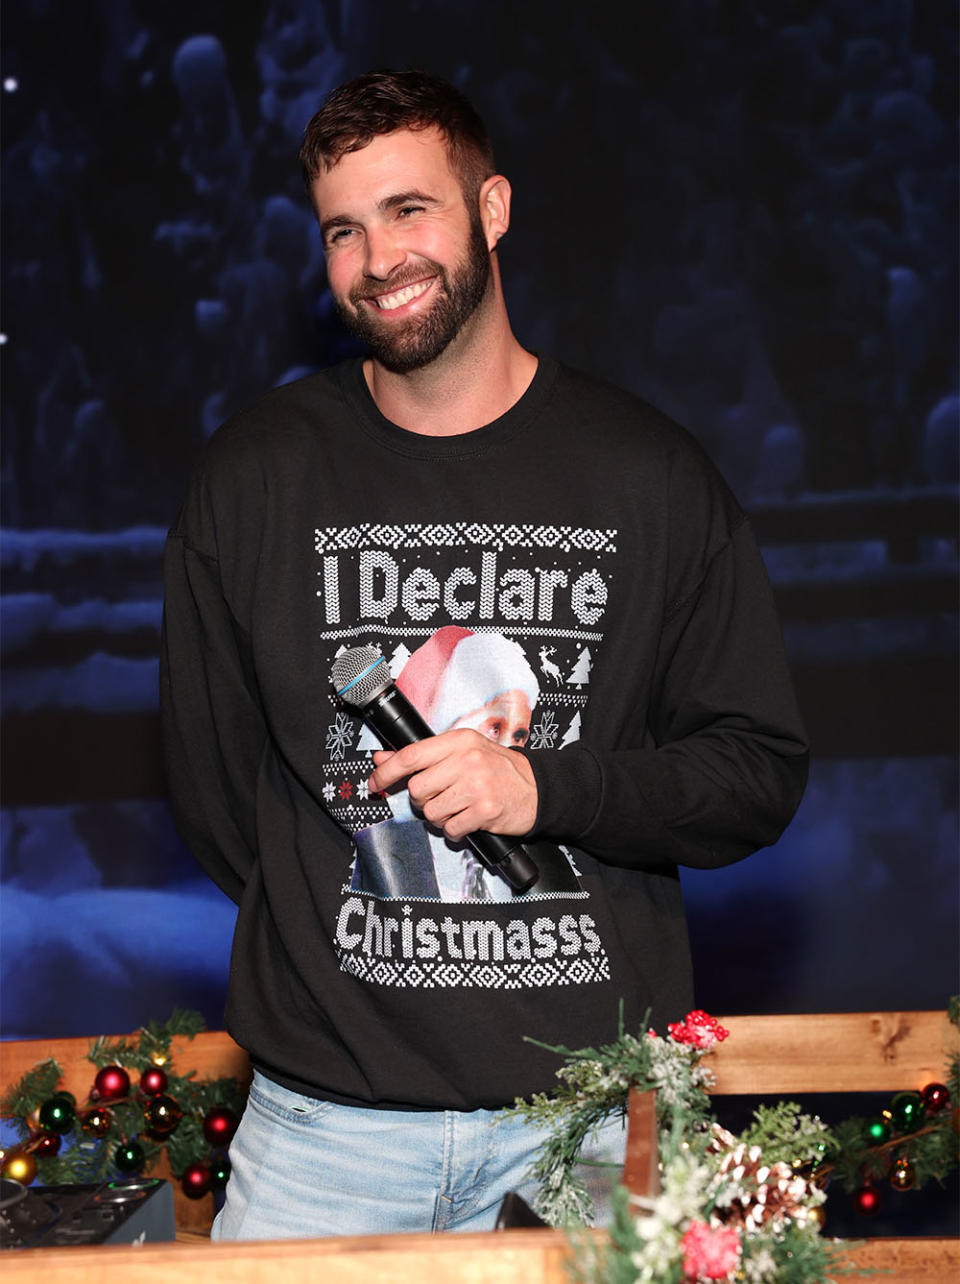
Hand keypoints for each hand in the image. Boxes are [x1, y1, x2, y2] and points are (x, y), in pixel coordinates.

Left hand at [369, 730, 537, 840]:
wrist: (538, 788)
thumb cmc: (499, 769)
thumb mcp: (462, 752)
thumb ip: (423, 755)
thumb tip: (382, 758)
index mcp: (459, 740)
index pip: (411, 755)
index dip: (386, 772)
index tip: (374, 782)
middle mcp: (467, 760)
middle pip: (418, 789)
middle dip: (423, 799)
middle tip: (440, 797)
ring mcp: (477, 785)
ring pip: (431, 812)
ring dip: (440, 817)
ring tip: (458, 808)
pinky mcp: (485, 810)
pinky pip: (450, 829)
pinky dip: (454, 830)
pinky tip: (467, 820)